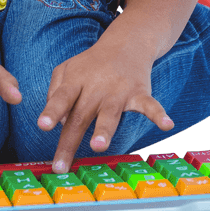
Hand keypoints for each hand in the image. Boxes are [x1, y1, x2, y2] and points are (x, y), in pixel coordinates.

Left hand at [37, 40, 174, 172]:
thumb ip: (55, 93)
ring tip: (99, 146)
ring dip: (104, 130)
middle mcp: (96, 87)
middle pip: (81, 116)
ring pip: (110, 114)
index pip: (61, 98)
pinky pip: (150, 106)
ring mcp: (118, 91)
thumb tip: (58, 123)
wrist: (126, 44)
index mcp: (76, 81)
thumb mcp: (65, 70)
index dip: (52, 112)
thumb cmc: (91, 64)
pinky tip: (167, 124)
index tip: (42, 126)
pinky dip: (159, 115)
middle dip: (70, 141)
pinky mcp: (140, 93)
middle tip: (61, 166)